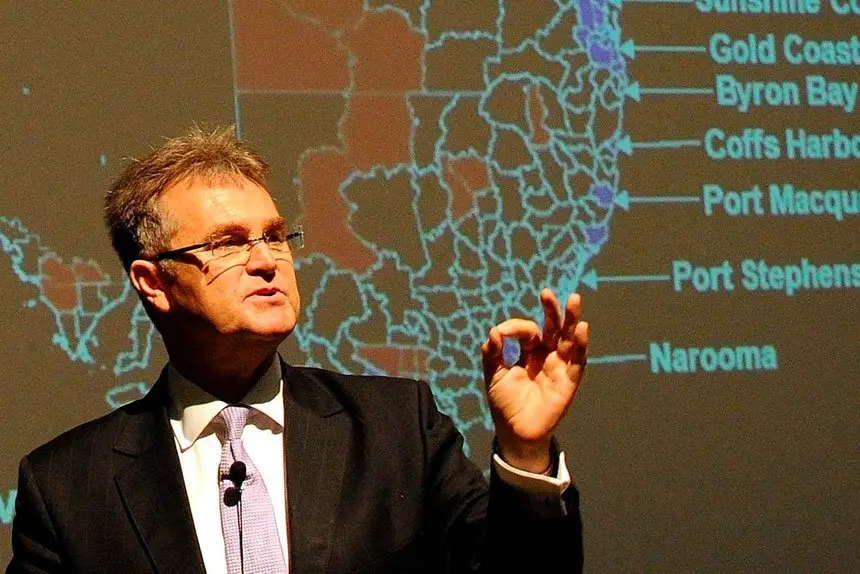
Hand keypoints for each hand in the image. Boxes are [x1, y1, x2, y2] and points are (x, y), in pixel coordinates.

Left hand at [481, 289, 588, 472]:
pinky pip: (577, 362)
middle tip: (547, 293)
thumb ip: (493, 353)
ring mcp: (559, 368)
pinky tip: (581, 329)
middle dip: (553, 311)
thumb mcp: (494, 374)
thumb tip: (494, 331)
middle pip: (554, 329)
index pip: (528, 332)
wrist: (514, 432)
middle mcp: (547, 357)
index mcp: (530, 353)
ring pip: (569, 340)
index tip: (502, 333)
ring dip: (572, 320)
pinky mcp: (568, 382)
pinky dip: (580, 345)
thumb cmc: (505, 403)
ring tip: (574, 299)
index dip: (516, 328)